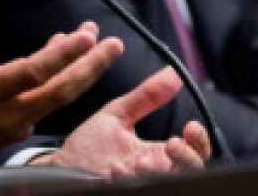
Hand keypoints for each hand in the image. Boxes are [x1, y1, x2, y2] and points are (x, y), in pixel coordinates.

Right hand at [0, 0, 123, 188]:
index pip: (32, 73)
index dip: (62, 55)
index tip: (86, 37)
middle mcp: (5, 114)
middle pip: (59, 91)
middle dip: (91, 67)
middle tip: (113, 44)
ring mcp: (14, 126)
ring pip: (58, 98)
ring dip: (82, 71)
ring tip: (99, 44)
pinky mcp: (18, 131)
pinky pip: (48, 101)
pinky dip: (62, 78)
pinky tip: (67, 53)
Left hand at [45, 68, 210, 179]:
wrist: (58, 169)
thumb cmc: (89, 148)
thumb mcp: (118, 116)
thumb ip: (145, 97)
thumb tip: (172, 73)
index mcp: (158, 155)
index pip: (194, 153)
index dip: (199, 143)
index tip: (190, 126)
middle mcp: (154, 173)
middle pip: (193, 173)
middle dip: (187, 159)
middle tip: (171, 144)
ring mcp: (140, 184)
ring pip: (167, 183)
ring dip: (157, 172)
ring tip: (137, 162)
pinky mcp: (124, 192)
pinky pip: (136, 190)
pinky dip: (130, 182)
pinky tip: (115, 172)